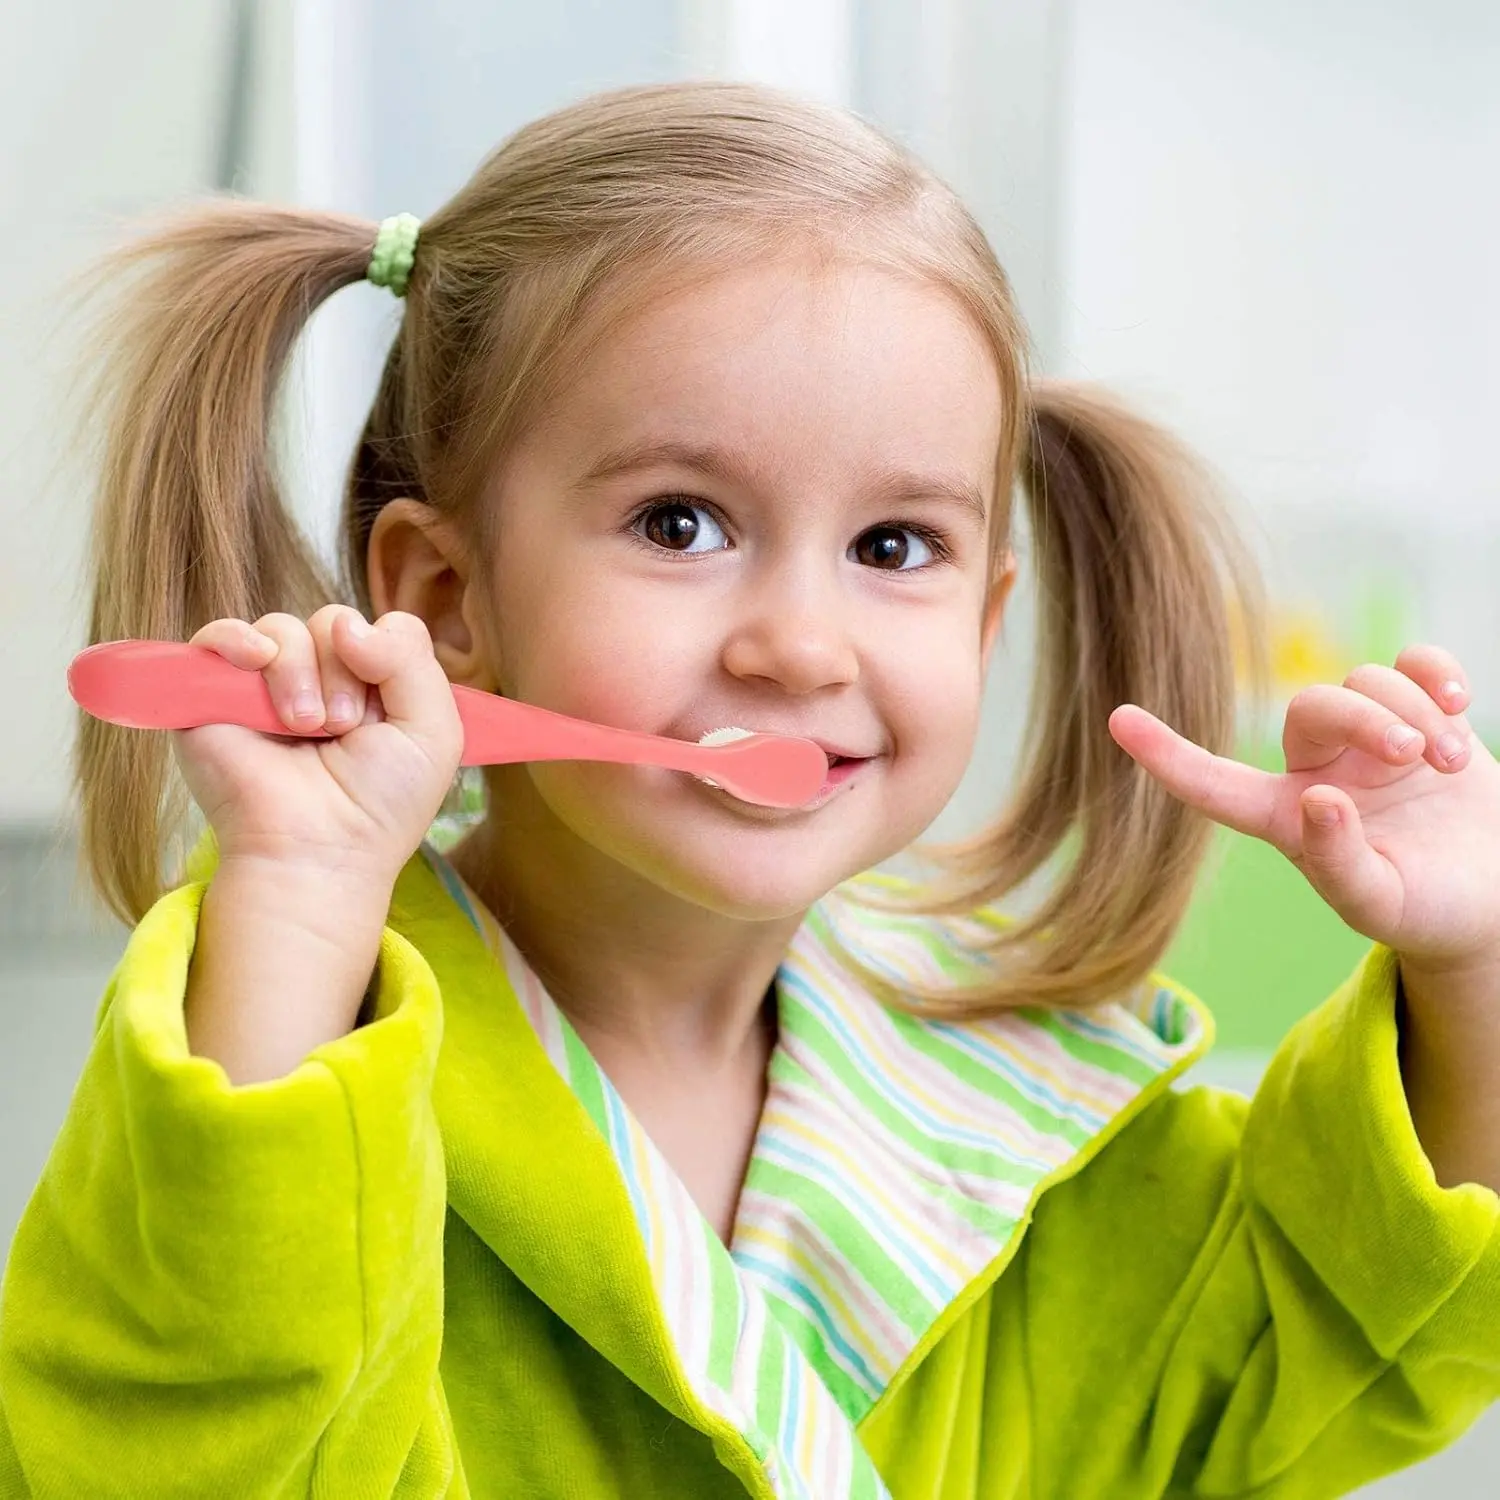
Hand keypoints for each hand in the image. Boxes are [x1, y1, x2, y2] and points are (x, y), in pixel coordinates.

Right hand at [172, 605, 464, 884]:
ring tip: (305, 727)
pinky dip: (237, 640)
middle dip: (346, 673)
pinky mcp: (212, 696)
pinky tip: (256, 663)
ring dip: (301, 674)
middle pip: (335, 622)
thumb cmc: (381, 803)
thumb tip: (347, 624)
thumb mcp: (433, 731)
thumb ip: (413, 660)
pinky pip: (216, 634)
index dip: (387, 655)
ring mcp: (265, 687)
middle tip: (342, 729)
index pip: (384, 627)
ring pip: (283, 628)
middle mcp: (321, 680)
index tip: (383, 710)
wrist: (319, 849)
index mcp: (373, 687)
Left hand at [1108, 644, 1499, 973]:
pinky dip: (1434, 672)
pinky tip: (1458, 702)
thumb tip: (1317, 800)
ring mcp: (1370, 739)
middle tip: (1411, 755)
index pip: (1214, 784)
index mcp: (1287, 818)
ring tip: (1448, 761)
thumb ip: (1340, 862)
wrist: (1494, 900)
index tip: (1116, 720)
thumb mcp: (1378, 902)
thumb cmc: (1424, 910)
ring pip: (1367, 681)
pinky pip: (1413, 665)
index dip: (1165, 755)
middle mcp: (1319, 769)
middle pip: (1312, 708)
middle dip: (1362, 718)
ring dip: (1412, 710)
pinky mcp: (1424, 716)